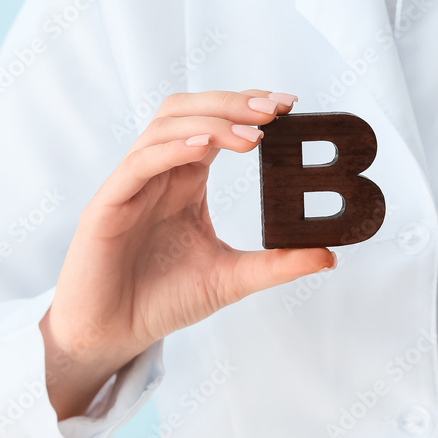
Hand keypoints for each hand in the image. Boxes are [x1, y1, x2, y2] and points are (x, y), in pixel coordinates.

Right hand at [41, 90, 336, 419]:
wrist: (114, 334)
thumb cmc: (163, 300)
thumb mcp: (232, 278)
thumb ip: (277, 265)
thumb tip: (330, 256)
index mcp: (186, 181)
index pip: (216, 125)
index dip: (247, 108)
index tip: (288, 106)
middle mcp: (160, 173)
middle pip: (189, 111)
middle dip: (233, 103)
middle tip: (276, 110)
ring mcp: (132, 185)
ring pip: (166, 127)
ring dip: (210, 121)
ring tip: (253, 133)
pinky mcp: (108, 204)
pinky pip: (139, 163)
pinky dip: (173, 148)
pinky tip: (205, 146)